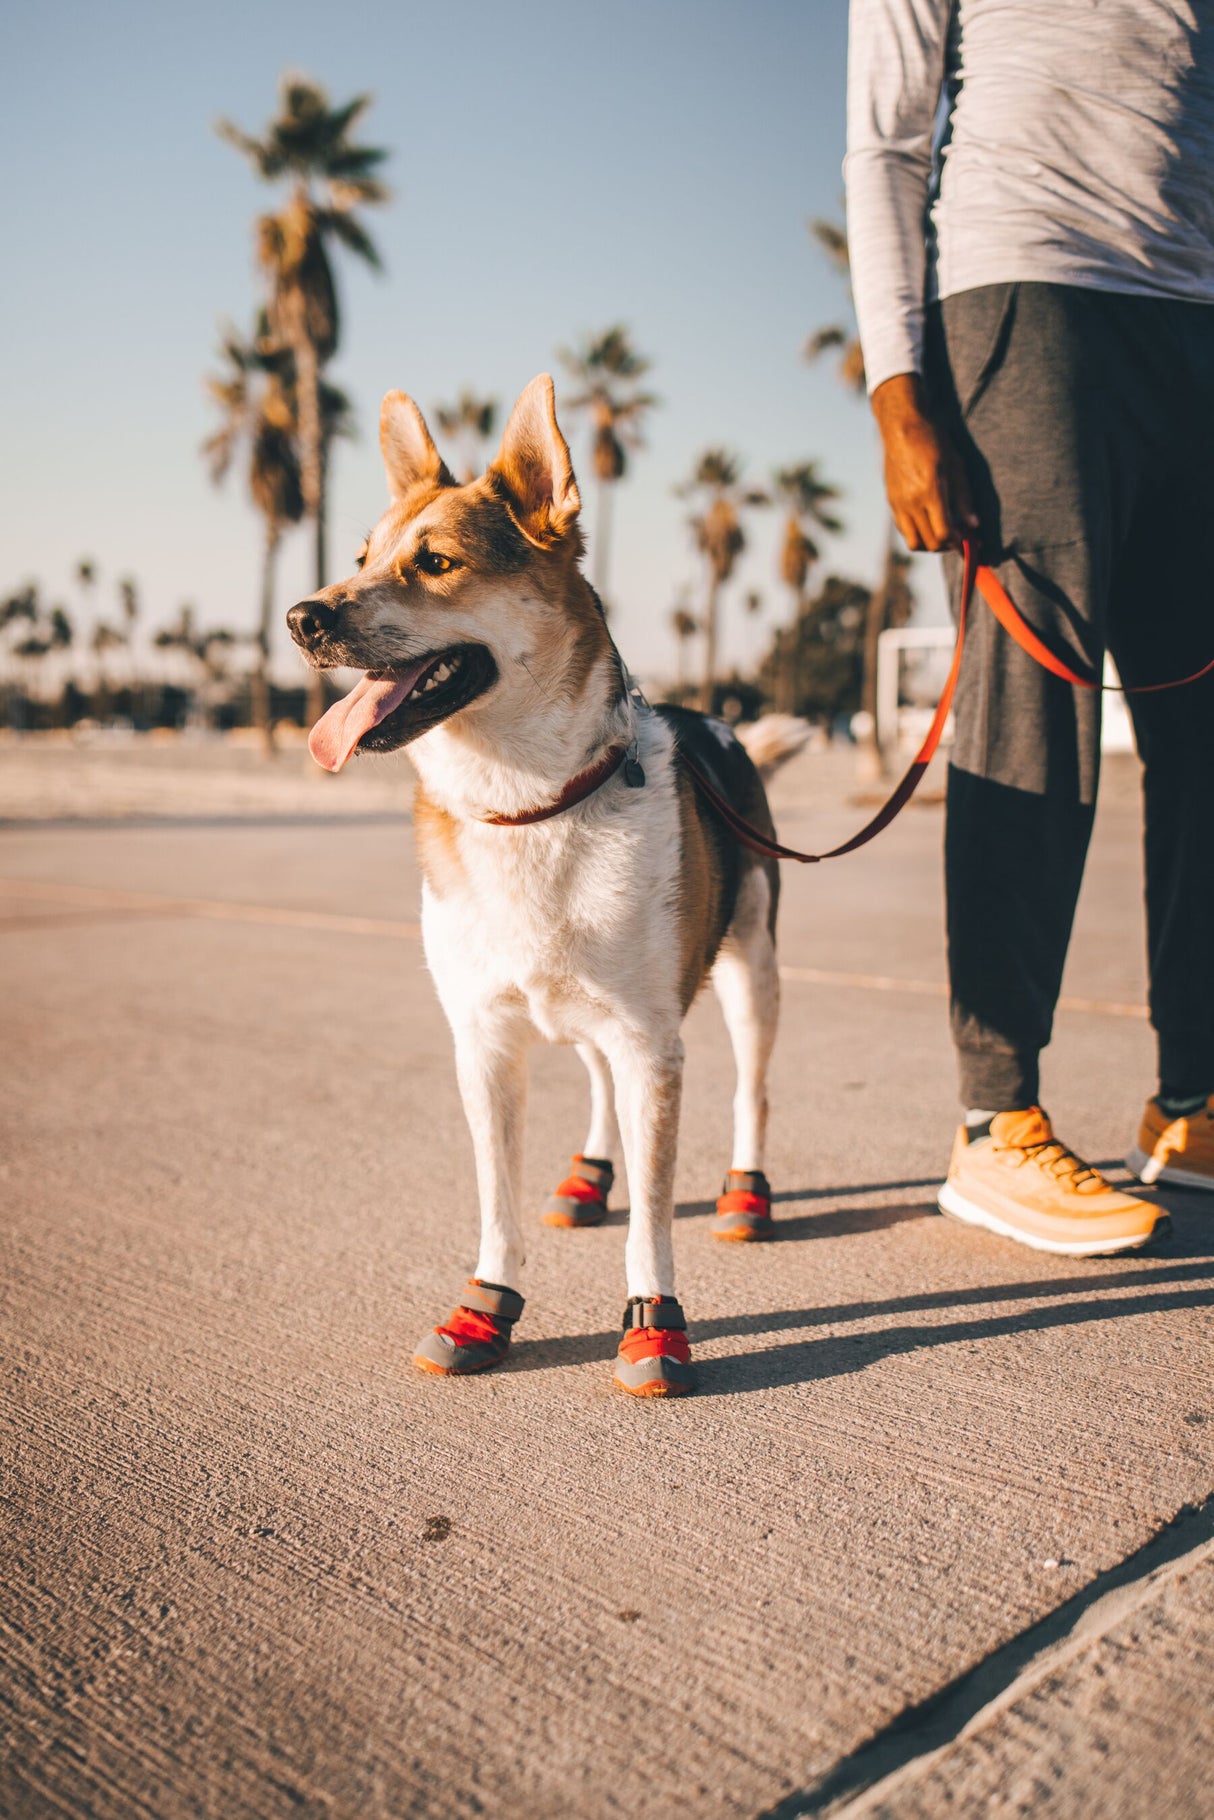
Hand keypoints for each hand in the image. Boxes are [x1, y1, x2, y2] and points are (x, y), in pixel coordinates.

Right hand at [871, 374, 978, 552]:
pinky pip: (904, 530)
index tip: (970, 542)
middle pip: (930, 542)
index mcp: (930, 492)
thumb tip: (973, 525)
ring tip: (943, 534)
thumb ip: (964, 498)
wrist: (901, 427)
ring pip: (914, 542)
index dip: (959, 543)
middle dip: (948, 546)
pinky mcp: (891, 502)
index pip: (944, 533)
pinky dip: (918, 533)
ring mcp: (898, 504)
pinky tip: (929, 522)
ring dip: (930, 544)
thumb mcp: (956, 466)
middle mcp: (912, 502)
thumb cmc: (933, 441)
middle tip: (960, 539)